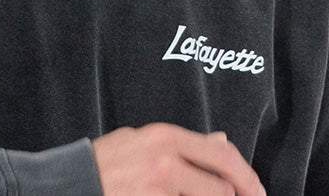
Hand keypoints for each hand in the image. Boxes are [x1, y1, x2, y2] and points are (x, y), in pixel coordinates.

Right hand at [92, 124, 264, 195]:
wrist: (73, 182)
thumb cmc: (105, 162)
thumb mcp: (141, 140)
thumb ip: (183, 143)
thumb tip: (221, 140)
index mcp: (165, 137)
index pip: (221, 155)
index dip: (246, 176)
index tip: (255, 190)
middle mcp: (166, 162)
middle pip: (222, 188)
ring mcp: (159, 191)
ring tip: (194, 195)